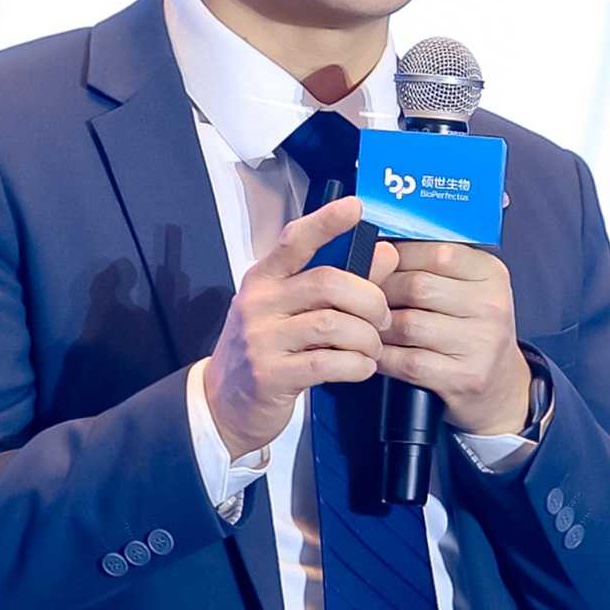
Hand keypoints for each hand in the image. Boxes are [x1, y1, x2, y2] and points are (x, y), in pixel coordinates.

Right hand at [201, 194, 389, 459]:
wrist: (224, 403)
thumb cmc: (268, 349)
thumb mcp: (293, 310)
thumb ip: (341, 281)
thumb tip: (385, 253)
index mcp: (265, 278)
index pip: (295, 240)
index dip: (326, 222)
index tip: (356, 207)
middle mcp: (259, 302)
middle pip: (328, 283)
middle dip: (369, 300)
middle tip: (382, 318)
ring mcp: (261, 339)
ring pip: (333, 324)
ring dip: (366, 337)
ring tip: (372, 347)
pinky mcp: (270, 375)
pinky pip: (327, 363)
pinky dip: (356, 365)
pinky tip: (362, 367)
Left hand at [374, 238, 530, 438]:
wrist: (500, 384)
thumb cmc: (474, 329)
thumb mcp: (469, 288)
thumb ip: (433, 265)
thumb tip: (379, 249)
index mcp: (491, 274)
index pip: (436, 252)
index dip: (398, 257)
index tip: (379, 263)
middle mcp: (490, 306)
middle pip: (417, 287)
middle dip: (382, 292)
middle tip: (366, 297)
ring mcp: (480, 343)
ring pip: (407, 324)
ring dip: (379, 326)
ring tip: (372, 324)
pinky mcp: (463, 376)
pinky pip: (407, 360)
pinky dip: (384, 356)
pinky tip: (380, 351)